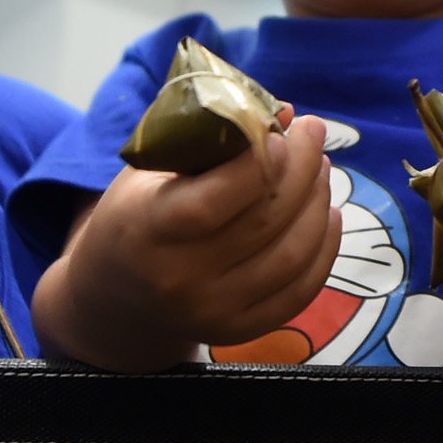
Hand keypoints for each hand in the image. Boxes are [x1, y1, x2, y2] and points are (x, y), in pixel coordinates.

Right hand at [34, 115, 341, 370]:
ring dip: (318, 204)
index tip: (283, 132)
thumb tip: (285, 112)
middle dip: (302, 170)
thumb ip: (210, 139)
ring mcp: (213, 311)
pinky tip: (327, 214)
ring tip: (320, 169)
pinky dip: (324, 248)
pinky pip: (300, 290)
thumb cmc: (135, 215)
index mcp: (148, 230)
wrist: (114, 295)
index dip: (259, 164)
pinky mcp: (240, 330)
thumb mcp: (150, 170)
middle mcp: (180, 279)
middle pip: (264, 222)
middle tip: (313, 134)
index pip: (214, 201)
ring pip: (291, 255)